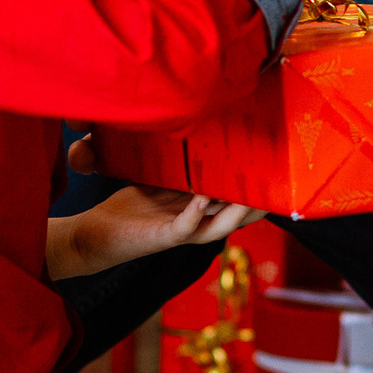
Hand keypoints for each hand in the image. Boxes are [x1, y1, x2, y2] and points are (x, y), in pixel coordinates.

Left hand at [45, 135, 262, 279]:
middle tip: (278, 186)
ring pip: (218, 227)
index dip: (254, 190)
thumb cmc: (127, 208)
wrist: (94, 234)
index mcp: (197, 210)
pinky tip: (203, 198)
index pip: (233, 201)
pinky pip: (184, 227)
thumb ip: (178, 167)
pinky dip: (195, 213)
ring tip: (252, 196)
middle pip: (235, 216)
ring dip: (235, 213)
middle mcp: (194, 224)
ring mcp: (179, 233)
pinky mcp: (161, 238)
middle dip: (257, 204)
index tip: (275, 170)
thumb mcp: (158, 181)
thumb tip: (195, 134)